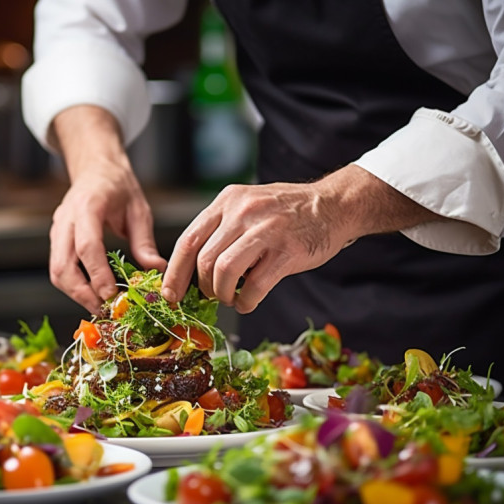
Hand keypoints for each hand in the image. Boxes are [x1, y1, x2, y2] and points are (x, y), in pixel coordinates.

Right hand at [49, 106, 165, 313]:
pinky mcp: (56, 239)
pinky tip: (93, 293)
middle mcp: (66, 219)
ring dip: (75, 293)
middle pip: (62, 265)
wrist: (96, 169)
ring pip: (56, 271)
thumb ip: (145, 242)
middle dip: (81, 293)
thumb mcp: (139, 210)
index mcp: (88, 206)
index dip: (97, 274)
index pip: (87, 246)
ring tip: (100, 306)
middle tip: (104, 309)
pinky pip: (59, 267)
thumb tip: (156, 270)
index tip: (110, 295)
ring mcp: (57, 230)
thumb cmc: (118, 186)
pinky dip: (73, 285)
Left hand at [161, 165, 440, 312]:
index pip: (188, 239)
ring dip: (223, 295)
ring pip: (224, 273)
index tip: (169, 294)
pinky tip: (248, 301)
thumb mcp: (247, 206)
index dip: (174, 272)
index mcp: (227, 201)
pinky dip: (245, 302)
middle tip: (213, 296)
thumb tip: (191, 270)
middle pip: (204, 261)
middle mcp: (243, 212)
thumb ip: (221, 229)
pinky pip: (254, 287)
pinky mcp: (286, 252)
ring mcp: (265, 231)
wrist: (333, 205)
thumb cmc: (285, 212)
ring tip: (232, 297)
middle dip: (203, 287)